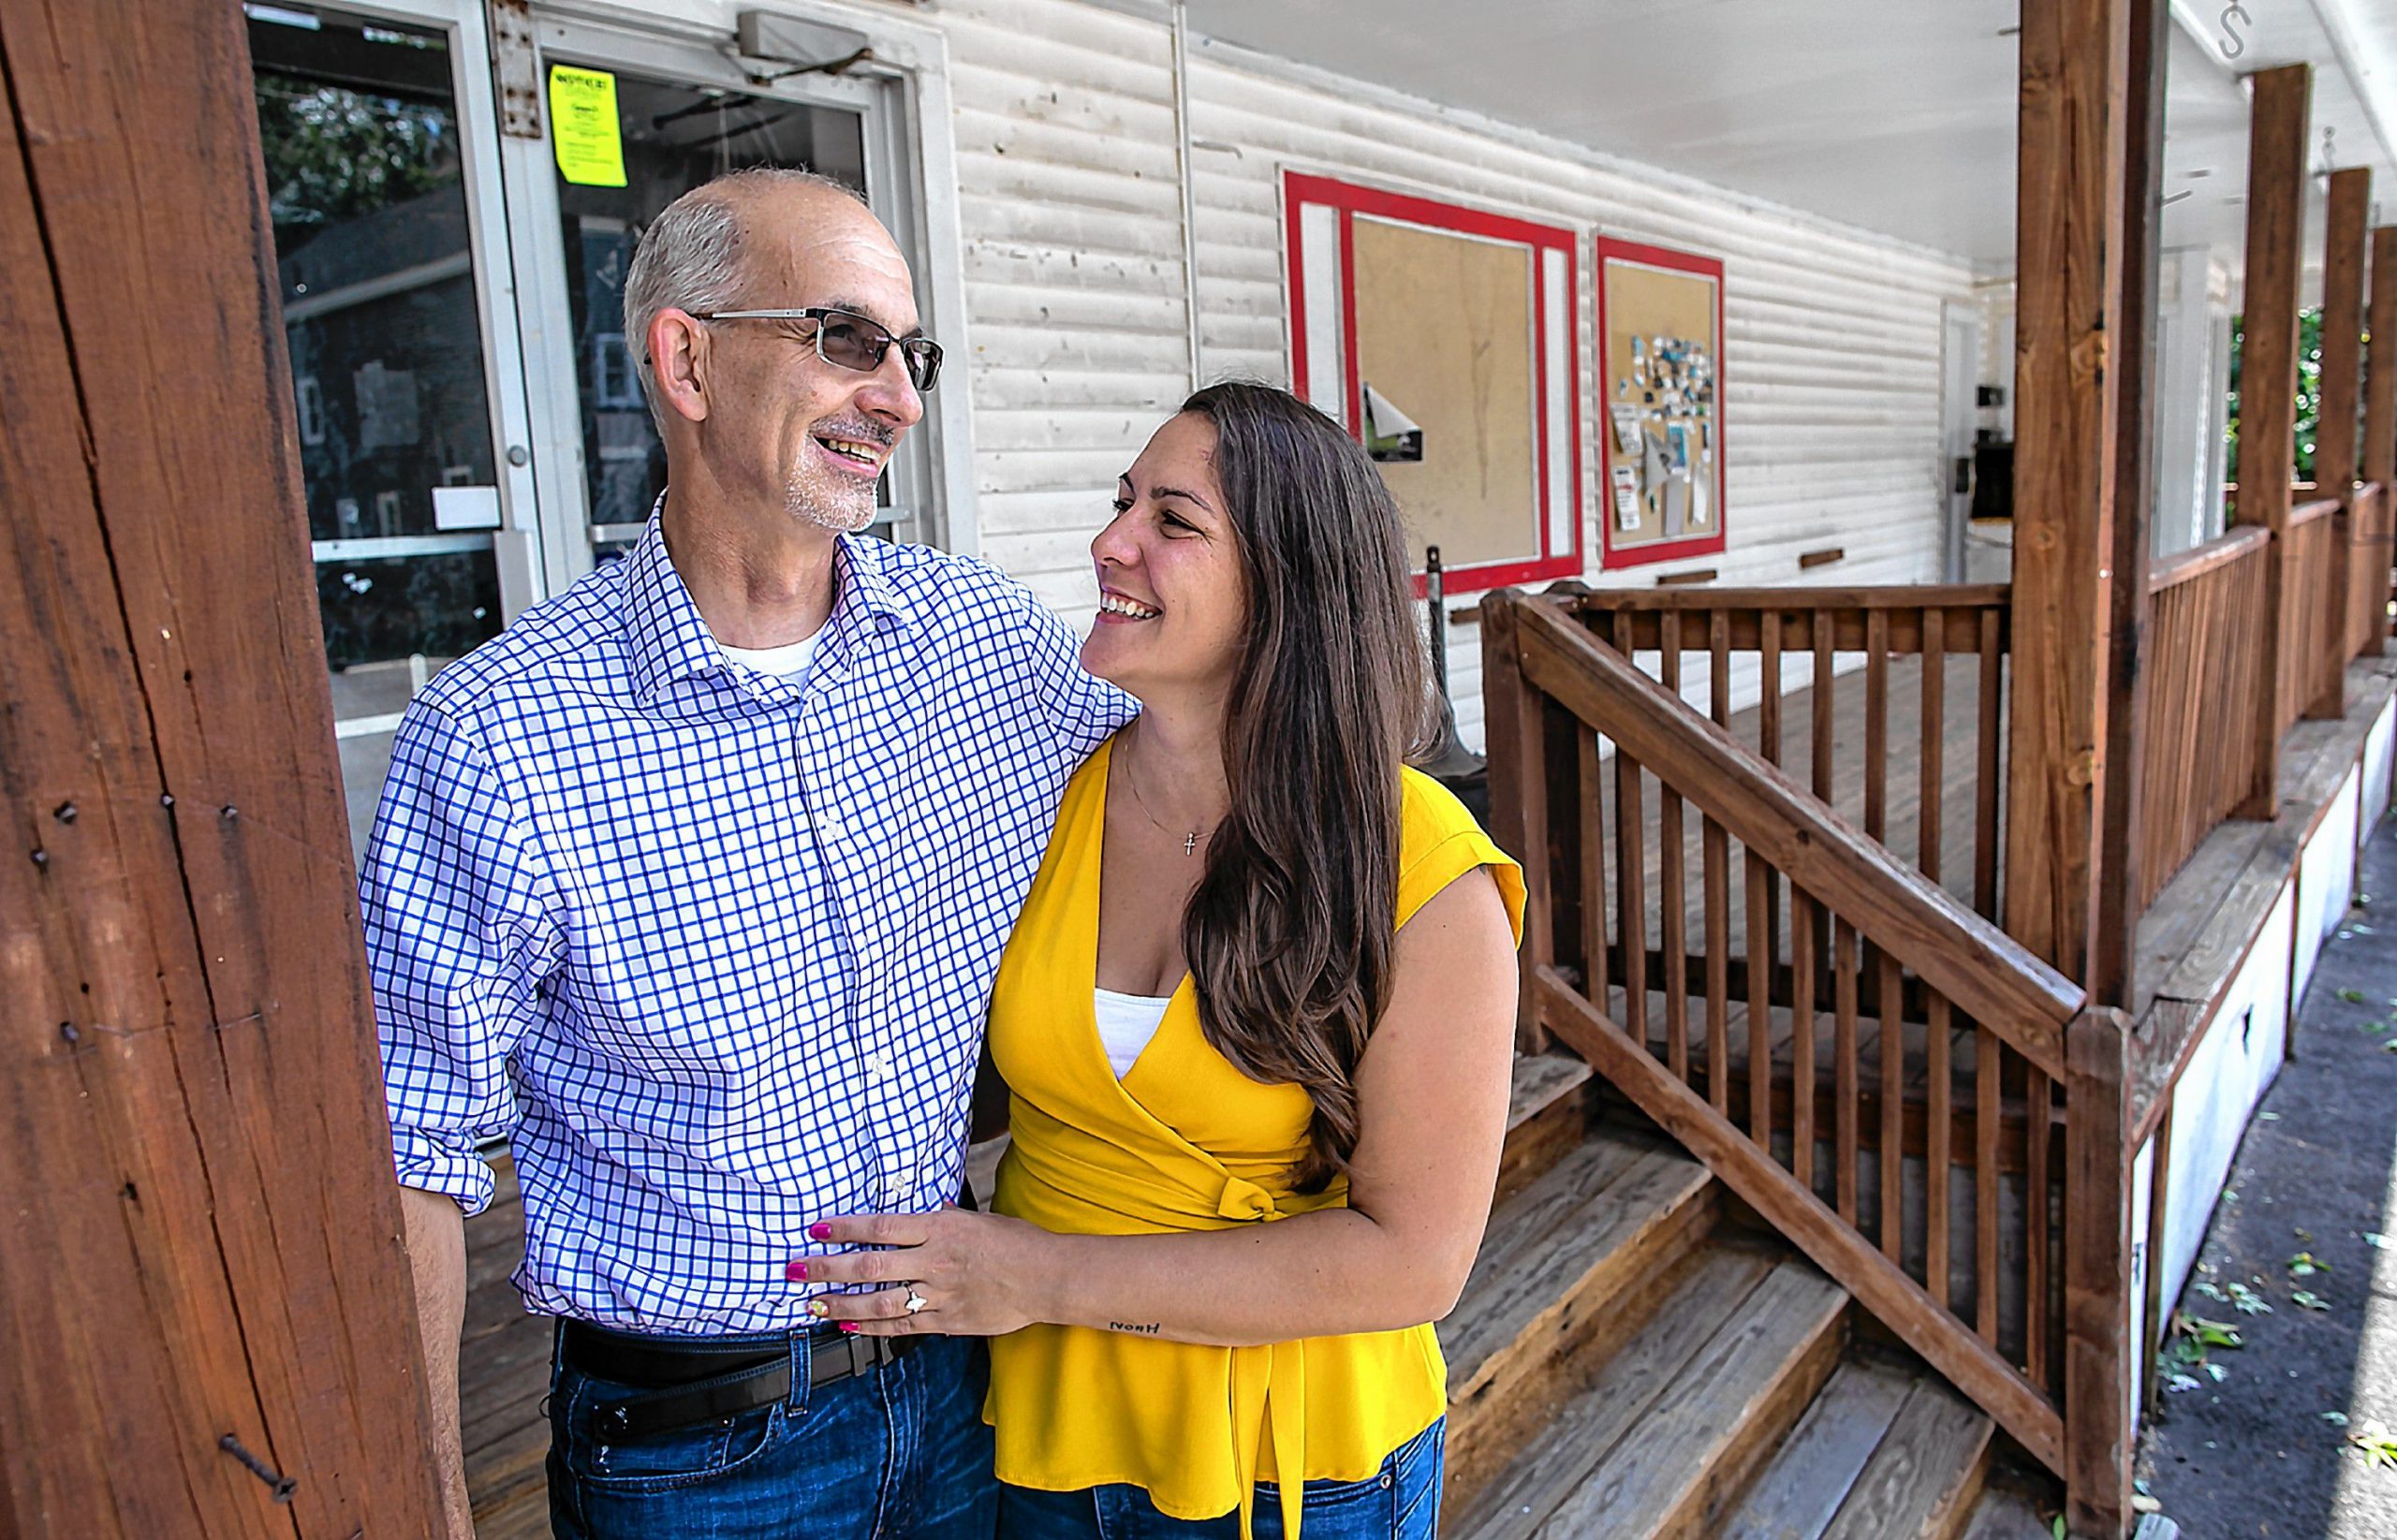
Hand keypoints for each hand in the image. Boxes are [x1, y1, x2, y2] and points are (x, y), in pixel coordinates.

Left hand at [787, 1206, 1051, 1336]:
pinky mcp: (947, 1321)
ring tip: (812, 1305)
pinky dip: (872, 1327)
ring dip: (841, 1304)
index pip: (882, 1226)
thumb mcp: (976, 1218)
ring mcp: (940, 1293)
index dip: (845, 1228)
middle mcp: (935, 1260)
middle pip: (870, 1265)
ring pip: (880, 1301)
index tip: (817, 1228)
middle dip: (827, 1268)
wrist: (1047, 1277)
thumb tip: (919, 1214)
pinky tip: (848, 1327)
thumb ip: (942, 1220)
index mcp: (941, 1228)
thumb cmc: (1015, 1242)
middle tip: (796, 1269)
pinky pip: (902, 1326)